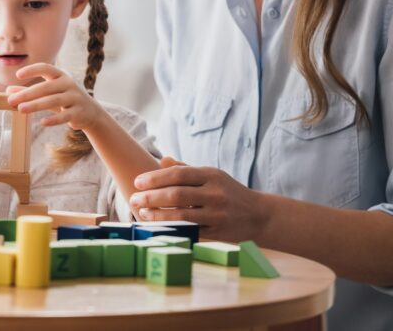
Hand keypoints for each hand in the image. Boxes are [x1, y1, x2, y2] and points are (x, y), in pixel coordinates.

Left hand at [7, 63, 103, 130]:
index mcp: (61, 76)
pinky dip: (54, 119)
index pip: (46, 67)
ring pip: (54, 100)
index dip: (32, 70)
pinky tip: (42, 122)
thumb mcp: (49, 93)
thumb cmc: (65, 99)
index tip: (18, 75)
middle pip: (46, 87)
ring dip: (36, 105)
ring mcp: (74, 98)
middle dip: (28, 93)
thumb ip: (30, 92)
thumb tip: (8, 91)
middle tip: (12, 100)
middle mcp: (68, 84)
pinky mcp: (78, 112)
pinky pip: (65, 115)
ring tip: (21, 109)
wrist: (91, 112)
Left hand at [130, 156, 268, 241]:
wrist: (259, 214)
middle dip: (151, 197)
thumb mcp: (212, 175)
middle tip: (133, 198)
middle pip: (177, 194)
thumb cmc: (228, 192)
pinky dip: (172, 229)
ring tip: (141, 213)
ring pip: (182, 215)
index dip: (155, 178)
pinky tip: (158, 227)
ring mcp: (217, 214)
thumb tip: (162, 160)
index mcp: (211, 175)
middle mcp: (215, 193)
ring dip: (158, 215)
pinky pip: (190, 231)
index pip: (178, 174)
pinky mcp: (218, 232)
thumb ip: (186, 169)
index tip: (137, 182)